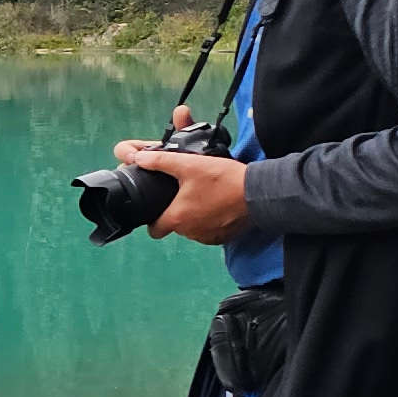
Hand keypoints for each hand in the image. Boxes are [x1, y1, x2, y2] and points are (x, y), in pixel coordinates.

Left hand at [112, 137, 250, 244]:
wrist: (258, 193)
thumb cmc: (223, 179)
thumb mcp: (189, 165)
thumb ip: (160, 161)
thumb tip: (139, 158)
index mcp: (178, 218)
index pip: (154, 230)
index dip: (153, 218)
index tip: (158, 206)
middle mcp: (190, 233)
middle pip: (174, 226)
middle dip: (177, 211)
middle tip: (186, 193)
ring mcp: (207, 237)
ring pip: (192, 228)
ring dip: (194, 216)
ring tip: (204, 196)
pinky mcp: (222, 238)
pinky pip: (209, 231)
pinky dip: (210, 221)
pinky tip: (217, 205)